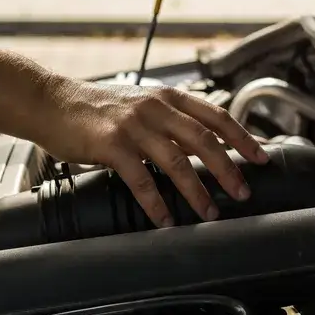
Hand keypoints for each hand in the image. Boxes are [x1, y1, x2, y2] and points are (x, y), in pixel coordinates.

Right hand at [0, 48, 266, 227]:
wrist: (52, 103)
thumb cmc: (96, 107)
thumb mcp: (140, 104)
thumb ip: (169, 120)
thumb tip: (202, 145)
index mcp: (166, 97)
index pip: (215, 114)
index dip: (241, 137)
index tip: (261, 157)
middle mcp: (155, 108)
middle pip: (204, 139)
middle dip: (228, 169)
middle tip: (242, 192)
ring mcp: (134, 126)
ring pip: (177, 161)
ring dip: (197, 191)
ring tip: (210, 212)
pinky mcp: (111, 145)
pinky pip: (141, 178)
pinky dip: (156, 202)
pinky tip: (164, 218)